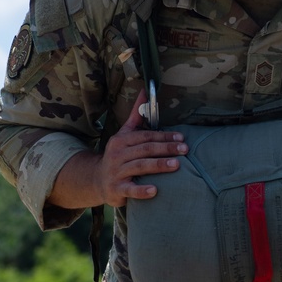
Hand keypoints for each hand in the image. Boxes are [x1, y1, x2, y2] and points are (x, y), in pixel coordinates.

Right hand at [97, 91, 186, 206]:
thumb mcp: (124, 134)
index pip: (145, 136)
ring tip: (176, 165)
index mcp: (121, 140)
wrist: (97, 179)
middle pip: (145, 149)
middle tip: (184, 150)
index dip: (163, 136)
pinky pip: (130, 190)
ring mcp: (116, 172)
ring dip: (158, 165)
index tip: (181, 138)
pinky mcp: (116, 189)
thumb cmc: (117, 155)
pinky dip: (142, 190)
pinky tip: (155, 190)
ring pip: (140, 167)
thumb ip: (136, 115)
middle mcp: (118, 154)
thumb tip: (145, 91)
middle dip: (166, 149)